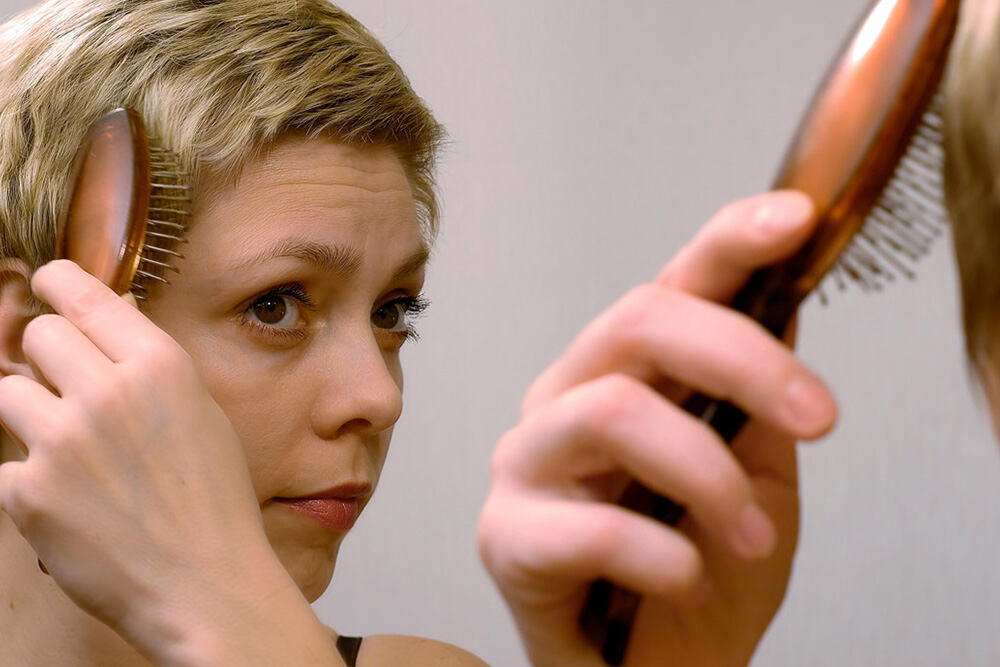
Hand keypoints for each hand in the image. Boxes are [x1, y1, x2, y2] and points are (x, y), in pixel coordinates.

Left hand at [0, 261, 322, 664]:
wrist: (206, 584)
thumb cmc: (213, 503)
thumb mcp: (203, 415)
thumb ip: (153, 366)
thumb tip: (114, 318)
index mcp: (161, 366)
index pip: (81, 293)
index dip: (55, 283)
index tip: (43, 284)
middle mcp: (109, 392)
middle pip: (39, 335)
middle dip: (48, 358)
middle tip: (69, 391)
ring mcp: (62, 442)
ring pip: (8, 392)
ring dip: (32, 416)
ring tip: (72, 454)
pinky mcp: (27, 493)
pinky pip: (5, 462)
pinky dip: (29, 480)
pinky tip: (70, 502)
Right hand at [477, 191, 837, 665]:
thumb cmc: (700, 575)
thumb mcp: (757, 477)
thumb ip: (759, 399)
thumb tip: (786, 304)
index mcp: (626, 375)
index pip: (672, 284)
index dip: (730, 239)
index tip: (795, 219)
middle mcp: (566, 397)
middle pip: (639, 321)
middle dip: (744, 359)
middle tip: (819, 418)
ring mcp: (527, 463)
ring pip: (614, 411)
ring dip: (710, 476)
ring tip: (751, 540)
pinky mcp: (505, 537)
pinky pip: (593, 525)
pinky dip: (666, 556)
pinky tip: (684, 579)